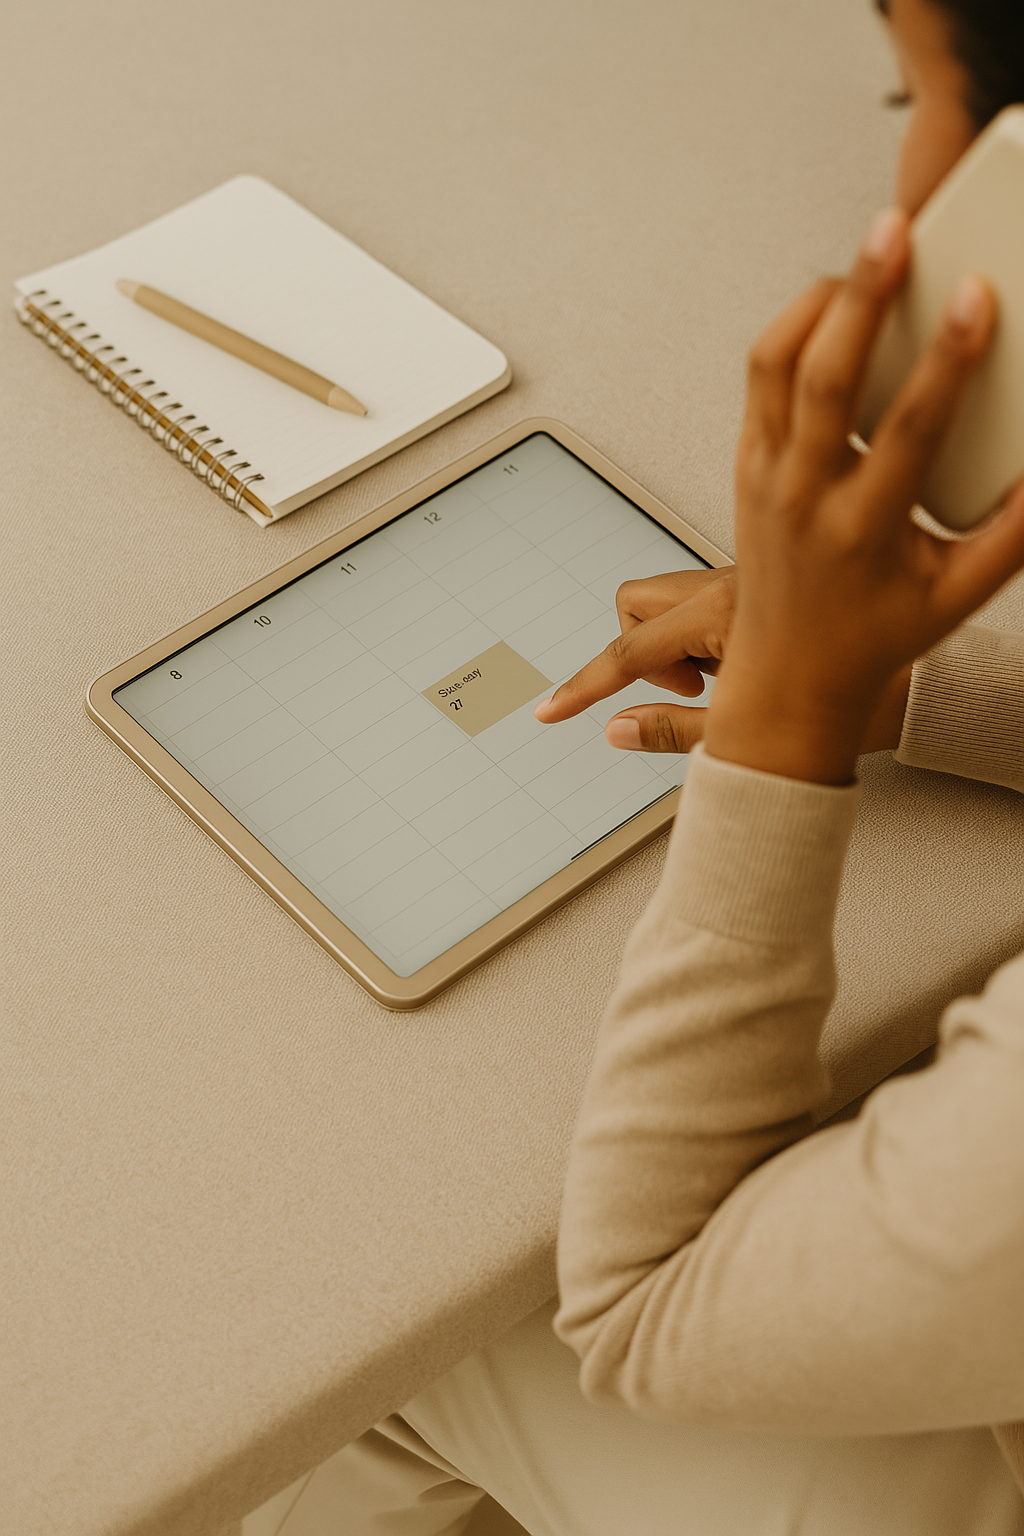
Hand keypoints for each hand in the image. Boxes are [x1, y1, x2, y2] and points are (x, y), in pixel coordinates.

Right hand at [534, 565, 913, 756]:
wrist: (923, 672)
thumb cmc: (861, 696)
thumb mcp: (754, 727)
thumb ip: (675, 730)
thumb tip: (615, 732)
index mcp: (724, 613)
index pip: (629, 652)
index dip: (583, 686)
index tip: (552, 708)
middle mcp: (730, 580)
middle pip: (636, 600)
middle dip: (643, 647)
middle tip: (693, 687)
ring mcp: (745, 573)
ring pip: (669, 593)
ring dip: (678, 638)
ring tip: (729, 672)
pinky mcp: (761, 574)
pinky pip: (705, 594)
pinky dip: (708, 629)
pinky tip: (748, 655)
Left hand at [704, 206, 1023, 784]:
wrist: (790, 678)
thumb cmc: (875, 635)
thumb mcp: (960, 597)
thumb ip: (1014, 534)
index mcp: (861, 531)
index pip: (908, 431)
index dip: (949, 360)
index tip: (978, 299)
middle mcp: (802, 498)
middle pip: (822, 380)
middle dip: (862, 297)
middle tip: (894, 231)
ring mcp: (764, 478)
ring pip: (773, 368)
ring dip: (816, 303)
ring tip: (865, 260)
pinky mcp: (745, 464)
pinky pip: (759, 380)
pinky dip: (791, 331)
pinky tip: (833, 306)